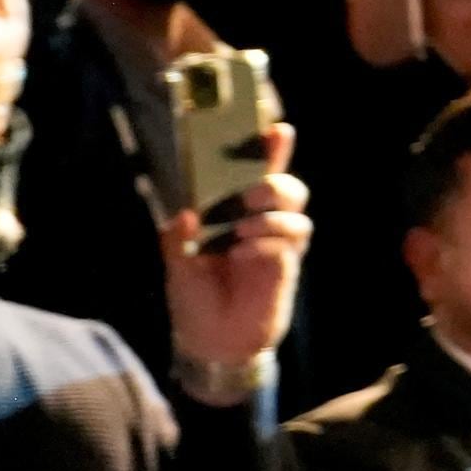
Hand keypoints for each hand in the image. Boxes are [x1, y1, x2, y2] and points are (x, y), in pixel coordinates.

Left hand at [163, 126, 307, 387]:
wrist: (211, 343)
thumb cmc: (195, 298)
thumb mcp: (175, 265)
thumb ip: (177, 238)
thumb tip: (187, 215)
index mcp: (234, 213)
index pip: (257, 172)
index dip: (270, 148)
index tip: (274, 127)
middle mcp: (261, 223)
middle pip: (287, 186)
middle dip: (275, 180)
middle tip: (250, 192)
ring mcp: (277, 245)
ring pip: (296, 213)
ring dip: (271, 214)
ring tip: (242, 228)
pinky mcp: (284, 268)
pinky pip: (288, 245)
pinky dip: (266, 243)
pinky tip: (242, 253)